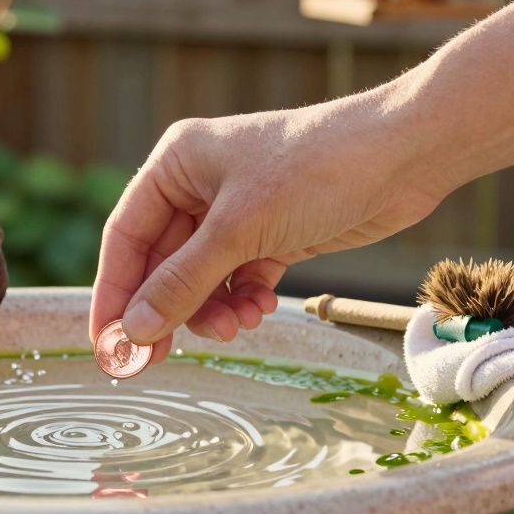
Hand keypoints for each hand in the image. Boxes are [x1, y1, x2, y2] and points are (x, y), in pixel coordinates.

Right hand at [89, 88, 448, 362]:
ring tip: (236, 326)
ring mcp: (237, 211)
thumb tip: (134, 330)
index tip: (109, 344)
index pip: (126, 236)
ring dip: (211, 308)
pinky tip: (260, 308)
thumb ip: (182, 282)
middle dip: (169, 308)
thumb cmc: (316, 168)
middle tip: (158, 359)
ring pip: (201, 277)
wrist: (404, 155)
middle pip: (163, 262)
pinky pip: (237, 278)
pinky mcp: (272, 233)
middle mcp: (200, 185)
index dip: (115, 292)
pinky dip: (242, 299)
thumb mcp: (240, 229)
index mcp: (176, 164)